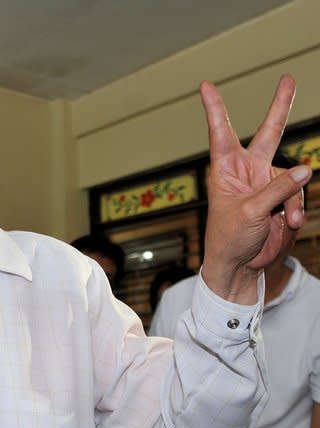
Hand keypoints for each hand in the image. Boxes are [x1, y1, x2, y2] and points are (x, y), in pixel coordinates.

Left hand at [201, 75, 311, 302]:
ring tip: (285, 219)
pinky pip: (299, 194)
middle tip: (288, 79)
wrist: (240, 265)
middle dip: (280, 107)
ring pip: (293, 176)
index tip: (205, 86)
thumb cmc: (228, 239)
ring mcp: (267, 183)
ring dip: (292, 198)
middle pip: (268, 133)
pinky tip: (291, 224)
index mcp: (226, 169)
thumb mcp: (249, 213)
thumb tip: (305, 170)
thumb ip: (277, 190)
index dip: (215, 109)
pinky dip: (297, 209)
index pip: (220, 133)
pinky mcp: (283, 198)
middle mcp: (247, 171)